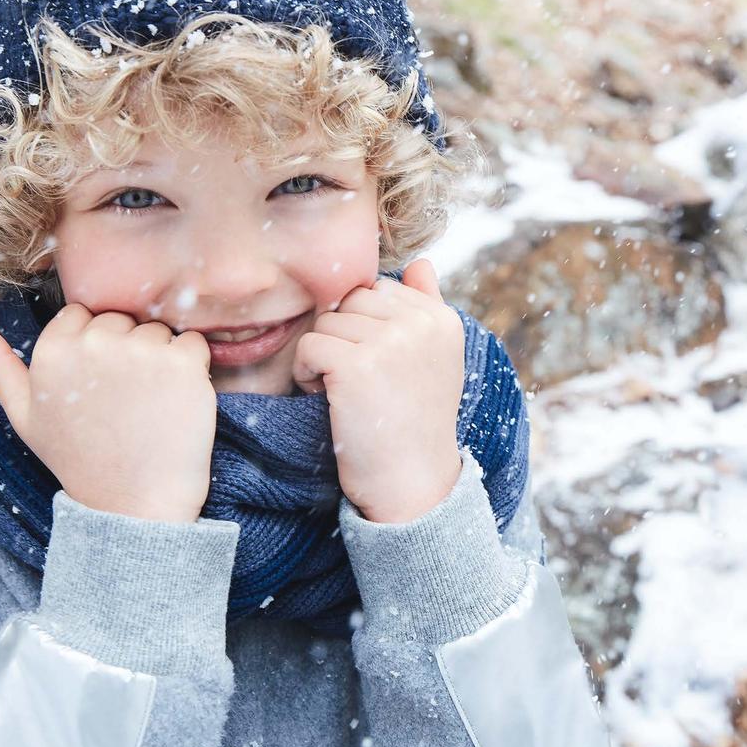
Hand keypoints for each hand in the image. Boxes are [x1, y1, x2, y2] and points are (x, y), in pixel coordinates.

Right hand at [0, 304, 216, 522]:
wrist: (133, 503)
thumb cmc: (80, 461)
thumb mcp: (26, 418)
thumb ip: (0, 368)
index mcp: (54, 349)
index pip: (84, 315)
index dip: (97, 347)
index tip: (100, 383)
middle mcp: (96, 342)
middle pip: (123, 319)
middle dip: (128, 350)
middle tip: (127, 399)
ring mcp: (141, 350)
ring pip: (159, 331)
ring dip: (161, 358)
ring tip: (150, 404)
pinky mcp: (183, 363)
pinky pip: (194, 343)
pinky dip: (193, 367)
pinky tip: (177, 401)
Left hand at [292, 258, 463, 523]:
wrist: (412, 484)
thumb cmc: (415, 423)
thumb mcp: (436, 360)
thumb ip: (428, 306)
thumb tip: (421, 262)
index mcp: (441, 320)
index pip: (378, 291)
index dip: (365, 328)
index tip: (378, 369)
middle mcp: (420, 325)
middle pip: (350, 302)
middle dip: (343, 337)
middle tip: (356, 381)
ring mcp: (389, 343)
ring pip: (326, 322)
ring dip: (323, 357)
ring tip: (346, 394)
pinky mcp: (356, 366)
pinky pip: (310, 345)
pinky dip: (306, 374)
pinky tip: (327, 399)